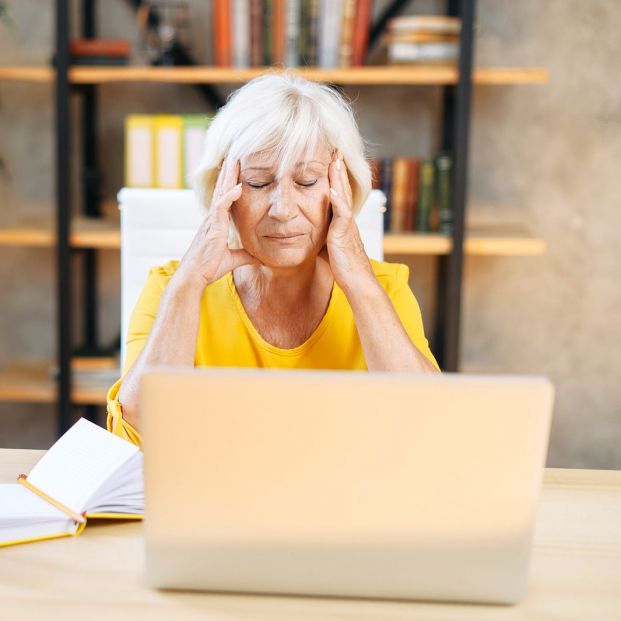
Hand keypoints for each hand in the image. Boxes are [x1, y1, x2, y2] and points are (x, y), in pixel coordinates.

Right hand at [176, 158, 258, 288]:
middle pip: (221, 189)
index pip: (224, 198)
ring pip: (220, 193)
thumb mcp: (232, 260)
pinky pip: (221, 207)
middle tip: (235, 155)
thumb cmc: (208, 267)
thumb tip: (260, 258)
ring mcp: (211, 221)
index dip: (230, 183)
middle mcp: (212, 218)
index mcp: (216, 223)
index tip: (236, 170)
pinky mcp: (212, 227)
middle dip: (228, 173)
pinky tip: (238, 187)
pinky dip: (230, 196)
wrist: (195, 276)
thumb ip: (245, 256)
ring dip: (228, 177)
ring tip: (235, 161)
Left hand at [321, 149, 374, 292]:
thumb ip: (320, 236)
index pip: (338, 194)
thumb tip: (307, 232)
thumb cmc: (343, 268)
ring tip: (335, 161)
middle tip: (335, 150)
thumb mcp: (328, 247)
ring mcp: (347, 226)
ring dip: (338, 179)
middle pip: (342, 190)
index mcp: (342, 221)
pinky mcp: (344, 235)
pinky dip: (337, 202)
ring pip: (343, 197)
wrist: (357, 282)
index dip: (334, 178)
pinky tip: (331, 190)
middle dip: (338, 170)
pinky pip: (342, 216)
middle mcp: (346, 220)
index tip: (329, 161)